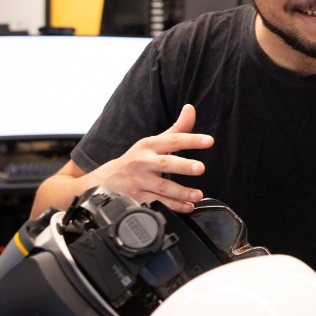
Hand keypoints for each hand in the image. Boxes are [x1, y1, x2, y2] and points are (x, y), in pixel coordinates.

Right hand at [92, 104, 213, 212]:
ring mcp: (140, 181)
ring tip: (198, 195)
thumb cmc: (137, 159)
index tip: (209, 141)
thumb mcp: (154, 142)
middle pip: (165, 163)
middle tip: (200, 168)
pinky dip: (173, 207)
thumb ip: (177, 129)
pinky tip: (187, 207)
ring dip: (182, 192)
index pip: (173, 140)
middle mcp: (144, 162)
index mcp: (149, 146)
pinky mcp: (137, 198)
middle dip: (183, 166)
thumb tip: (190, 109)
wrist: (106, 181)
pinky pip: (158, 203)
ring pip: (162, 187)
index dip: (191, 140)